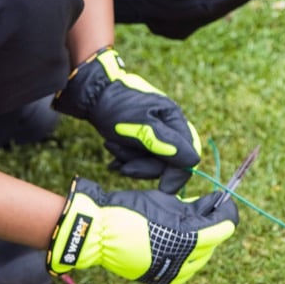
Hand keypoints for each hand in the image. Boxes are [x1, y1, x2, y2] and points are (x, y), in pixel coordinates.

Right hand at [46, 177, 238, 283]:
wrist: (98, 234)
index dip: (227, 212)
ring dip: (202, 242)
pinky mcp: (162, 280)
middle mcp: (184, 258)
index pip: (222, 227)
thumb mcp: (165, 202)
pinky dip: (188, 256)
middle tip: (208, 208)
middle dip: (214, 225)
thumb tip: (212, 205)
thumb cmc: (131, 210)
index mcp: (187, 236)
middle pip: (213, 243)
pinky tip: (180, 243)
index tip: (225, 201)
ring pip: (201, 258)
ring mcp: (172, 272)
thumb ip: (191, 207)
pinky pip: (185, 270)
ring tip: (191, 224)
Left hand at [52, 47, 201, 192]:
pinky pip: (140, 157)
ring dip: (130, 160)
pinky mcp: (141, 137)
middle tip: (122, 165)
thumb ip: (167, 144)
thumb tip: (193, 162)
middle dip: (144, 166)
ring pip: (152, 162)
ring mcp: (155, 132)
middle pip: (169, 162)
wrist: (91, 94)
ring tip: (111, 146)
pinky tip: (112, 151)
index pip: (188, 156)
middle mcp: (169, 127)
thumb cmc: (116, 107)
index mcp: (175, 120)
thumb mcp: (142, 126)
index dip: (177, 174)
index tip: (161, 189)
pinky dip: (125, 158)